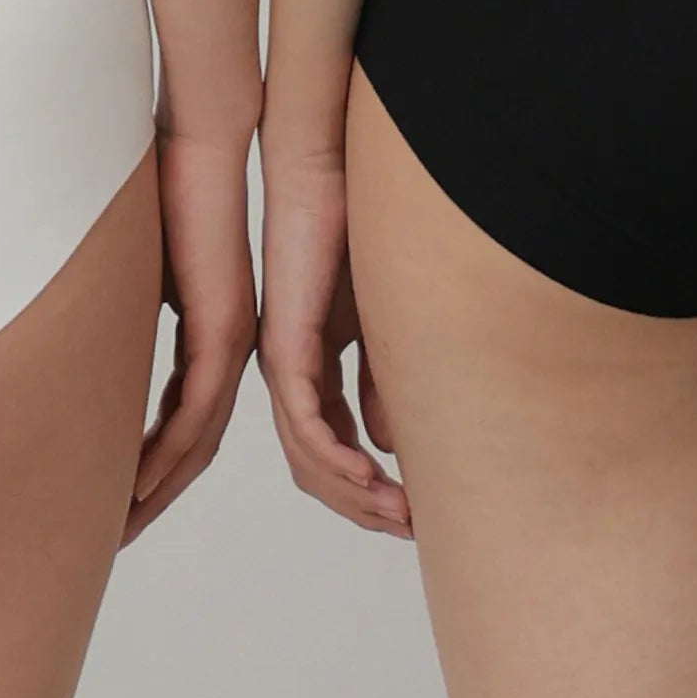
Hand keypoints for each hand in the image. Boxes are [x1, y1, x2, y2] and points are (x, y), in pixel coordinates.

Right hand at [125, 128, 258, 540]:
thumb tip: (66, 340)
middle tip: (115, 538)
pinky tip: (135, 484)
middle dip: (156, 496)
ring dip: (158, 488)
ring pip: (198, 440)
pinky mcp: (221, 329)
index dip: (150, 468)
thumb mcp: (126, 275)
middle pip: (194, 445)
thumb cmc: (158, 194)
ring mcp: (227, 342)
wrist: (198, 146)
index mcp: (205, 336)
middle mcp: (223, 348)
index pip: (181, 421)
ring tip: (119, 527)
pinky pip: (195, 410)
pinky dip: (165, 454)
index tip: (114, 504)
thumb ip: (109, 317)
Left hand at [258, 125, 409, 537]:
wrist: (341, 169)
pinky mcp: (286, 339)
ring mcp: (284, 357)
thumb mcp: (389, 323)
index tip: (412, 513)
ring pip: (307, 452)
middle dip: (362, 504)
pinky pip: (304, 418)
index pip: (331, 445)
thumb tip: (396, 443)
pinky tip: (374, 475)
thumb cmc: (366, 228)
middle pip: (315, 462)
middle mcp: (291, 367)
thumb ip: (388, 381)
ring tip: (400, 512)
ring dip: (355, 491)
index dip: (368, 487)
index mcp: (313, 360)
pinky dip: (338, 456)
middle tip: (409, 528)